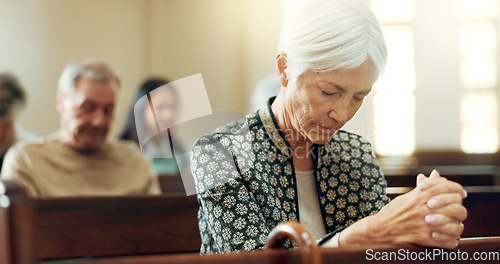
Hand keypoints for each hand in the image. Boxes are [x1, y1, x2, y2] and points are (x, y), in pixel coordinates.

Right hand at [339, 170, 466, 248]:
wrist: (380, 229)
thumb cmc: (394, 212)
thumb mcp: (409, 196)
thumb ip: (425, 186)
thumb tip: (435, 174)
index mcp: (421, 195)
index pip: (447, 187)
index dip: (457, 189)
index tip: (460, 193)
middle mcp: (425, 208)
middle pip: (456, 207)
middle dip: (459, 209)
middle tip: (456, 210)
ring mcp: (426, 224)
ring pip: (456, 226)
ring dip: (457, 226)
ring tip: (453, 225)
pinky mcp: (425, 239)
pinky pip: (449, 241)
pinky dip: (451, 240)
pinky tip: (447, 237)